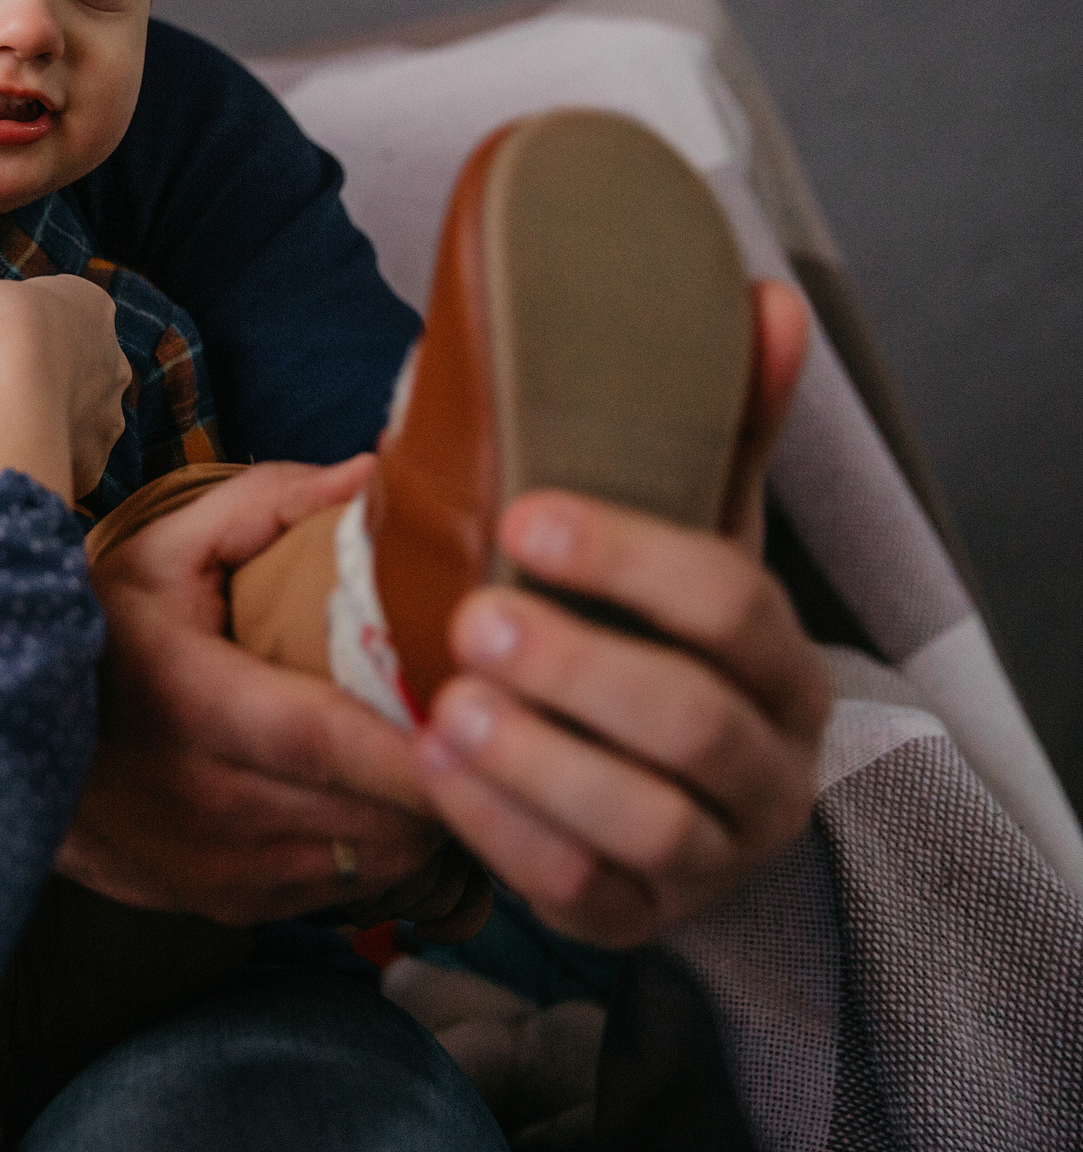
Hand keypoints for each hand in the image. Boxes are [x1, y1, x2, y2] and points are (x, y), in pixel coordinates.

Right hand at [61, 457, 485, 930]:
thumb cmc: (93, 636)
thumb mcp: (159, 552)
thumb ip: (264, 506)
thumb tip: (372, 477)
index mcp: (186, 701)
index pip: (321, 738)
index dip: (413, 743)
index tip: (487, 719)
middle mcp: (203, 800)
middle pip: (375, 812)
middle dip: (454, 778)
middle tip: (496, 723)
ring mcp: (217, 866)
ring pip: (376, 861)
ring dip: (428, 817)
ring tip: (447, 757)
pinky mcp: (226, 903)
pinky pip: (346, 891)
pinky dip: (383, 850)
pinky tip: (382, 799)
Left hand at [414, 278, 831, 945]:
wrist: (663, 790)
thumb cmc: (664, 642)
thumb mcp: (695, 538)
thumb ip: (722, 434)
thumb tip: (762, 301)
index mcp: (786, 666)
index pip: (737, 604)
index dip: (634, 560)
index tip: (523, 516)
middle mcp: (769, 769)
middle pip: (691, 723)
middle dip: (579, 668)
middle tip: (471, 618)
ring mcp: (709, 856)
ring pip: (641, 822)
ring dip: (535, 760)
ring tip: (444, 703)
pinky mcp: (637, 918)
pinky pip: (578, 889)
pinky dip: (501, 830)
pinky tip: (432, 767)